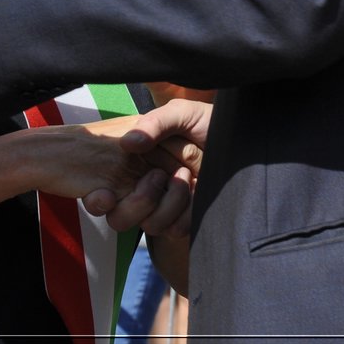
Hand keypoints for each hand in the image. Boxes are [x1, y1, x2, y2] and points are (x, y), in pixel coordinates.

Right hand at [83, 99, 210, 235]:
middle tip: (162, 175)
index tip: (104, 197)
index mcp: (137, 164)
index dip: (99, 200)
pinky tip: (198, 192)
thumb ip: (155, 123)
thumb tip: (128, 143)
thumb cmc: (210, 122)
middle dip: (139, 201)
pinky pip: (176, 230)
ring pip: (150, 225)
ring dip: (169, 203)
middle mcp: (147, 187)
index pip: (106, 192)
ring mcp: (167, 205)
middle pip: (120, 217)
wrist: (245, 136)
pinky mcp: (188, 217)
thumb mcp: (181, 113)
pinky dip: (186, 214)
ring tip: (188, 176)